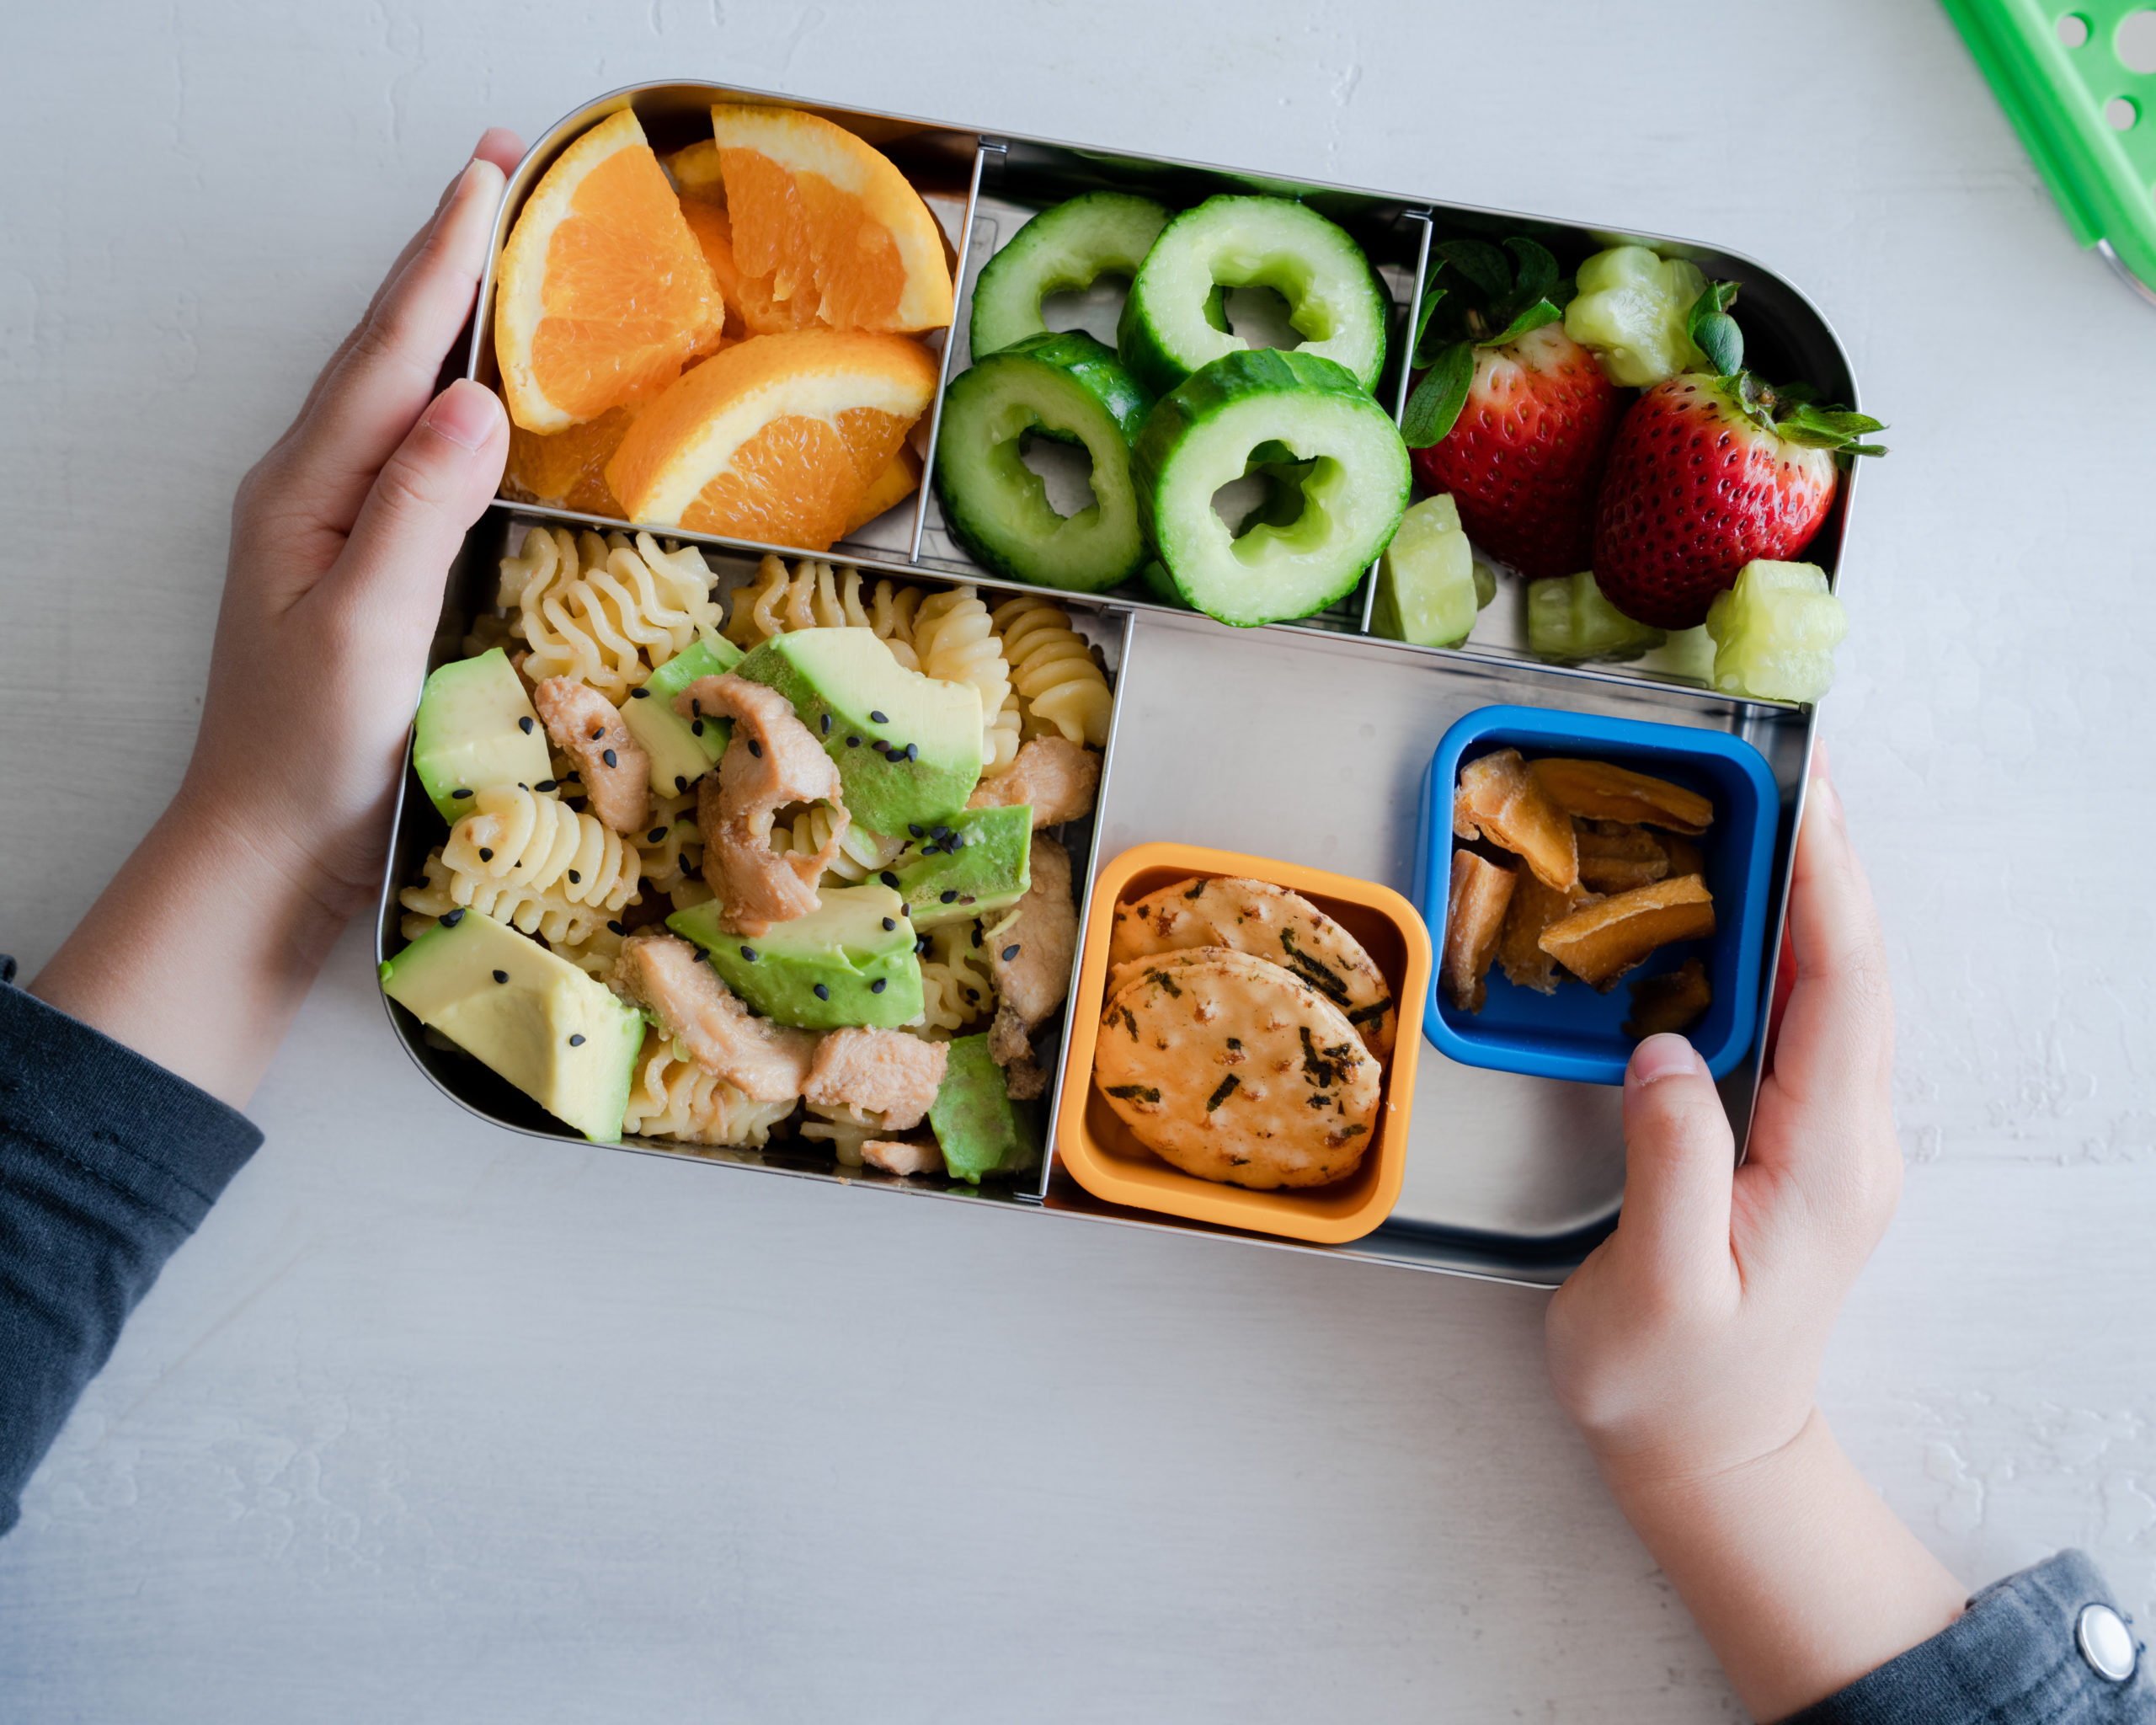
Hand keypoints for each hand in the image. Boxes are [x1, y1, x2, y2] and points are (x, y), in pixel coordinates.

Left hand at [188, 130, 521, 918]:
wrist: (267, 850)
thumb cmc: (309, 753)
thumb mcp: (362, 630)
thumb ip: (413, 512)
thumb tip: (475, 400)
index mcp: (307, 489)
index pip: (389, 353)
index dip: (443, 262)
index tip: (490, 177)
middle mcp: (315, 490)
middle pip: (386, 350)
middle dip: (444, 259)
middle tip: (500, 174)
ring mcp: (338, 528)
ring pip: (400, 395)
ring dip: (450, 316)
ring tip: (502, 257)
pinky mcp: (370, 569)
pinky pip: (420, 455)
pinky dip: (458, 399)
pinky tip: (490, 399)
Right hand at [1548, 750, 1900, 1483]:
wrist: (1713, 1456)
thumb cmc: (1671, 1385)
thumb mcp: (1658, 1291)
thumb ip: (1668, 1168)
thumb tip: (1662, 1051)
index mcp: (1825, 1159)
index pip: (1839, 989)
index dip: (1822, 884)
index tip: (1795, 795)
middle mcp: (1848, 1135)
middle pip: (1848, 966)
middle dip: (1821, 856)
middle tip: (1776, 761)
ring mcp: (1830, 1135)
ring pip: (1831, 982)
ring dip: (1804, 888)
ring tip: (1760, 803)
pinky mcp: (1797, 1138)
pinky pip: (1801, 1012)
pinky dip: (1778, 940)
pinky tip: (1741, 904)